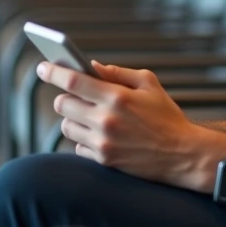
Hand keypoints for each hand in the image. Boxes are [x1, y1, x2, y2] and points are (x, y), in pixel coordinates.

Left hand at [38, 61, 225, 191]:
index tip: (42, 66)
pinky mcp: (104, 160)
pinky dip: (83, 139)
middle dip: (65, 97)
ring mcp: (103, 143)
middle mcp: (106, 120)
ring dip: (73, 118)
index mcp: (117, 97)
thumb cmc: (166, 116)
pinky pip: (77, 146)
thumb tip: (90, 66)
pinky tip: (100, 135)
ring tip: (90, 116)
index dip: (53, 71)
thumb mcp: (149, 84)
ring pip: (67, 126)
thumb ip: (118, 72)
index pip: (73, 81)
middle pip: (63, 104)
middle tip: (74, 95)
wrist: (182, 154)